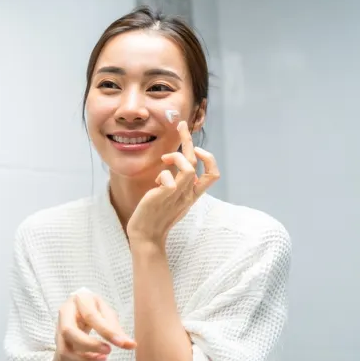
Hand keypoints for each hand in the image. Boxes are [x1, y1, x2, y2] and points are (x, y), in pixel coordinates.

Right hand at [55, 288, 135, 360]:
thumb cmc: (95, 312)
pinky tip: (97, 359)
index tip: (123, 343)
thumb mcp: (106, 314)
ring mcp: (59, 328)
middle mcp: (65, 312)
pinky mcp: (59, 342)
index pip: (91, 316)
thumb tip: (131, 345)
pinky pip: (67, 356)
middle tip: (109, 350)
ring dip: (85, 356)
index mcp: (80, 299)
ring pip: (64, 346)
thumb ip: (116, 329)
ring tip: (104, 357)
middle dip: (90, 344)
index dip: (107, 331)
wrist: (78, 314)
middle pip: (70, 331)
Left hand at [126, 121, 219, 245]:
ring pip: (188, 167)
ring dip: (175, 157)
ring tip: (164, 160)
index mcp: (192, 193)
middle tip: (180, 125)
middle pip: (197, 161)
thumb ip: (175, 182)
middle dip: (188, 139)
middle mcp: (188, 193)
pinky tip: (155, 182)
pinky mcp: (165, 196)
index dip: (208, 158)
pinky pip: (170, 178)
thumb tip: (171, 162)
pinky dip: (163, 173)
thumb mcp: (170, 196)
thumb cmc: (155, 215)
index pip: (213, 174)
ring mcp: (178, 195)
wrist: (146, 235)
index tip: (194, 147)